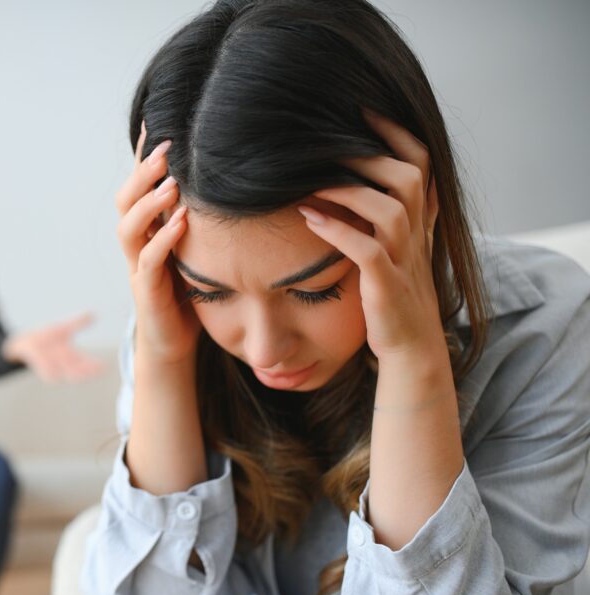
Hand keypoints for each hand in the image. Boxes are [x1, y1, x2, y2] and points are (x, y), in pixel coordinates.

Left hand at [2, 312, 103, 382]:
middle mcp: (63, 363)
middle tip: (94, 370)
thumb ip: (78, 323)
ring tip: (78, 372)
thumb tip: (93, 314)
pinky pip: (46, 370)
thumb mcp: (64, 329)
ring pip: (63, 373)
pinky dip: (50, 370)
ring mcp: (51, 365)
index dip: (95, 366)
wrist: (25, 342)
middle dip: (86, 371)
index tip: (106, 367)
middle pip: (77, 371)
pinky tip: (55, 372)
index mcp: (71, 356)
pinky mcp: (39, 364)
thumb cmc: (46, 339)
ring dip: (70, 373)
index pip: (86, 363)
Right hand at [116, 122, 200, 364]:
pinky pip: (148, 262)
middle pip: (125, 200)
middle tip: (165, 148)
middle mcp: (137, 244)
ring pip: (128, 228)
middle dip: (142, 173)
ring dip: (148, 202)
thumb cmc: (191, 289)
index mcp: (147, 229)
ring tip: (170, 182)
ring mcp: (138, 268)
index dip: (143, 155)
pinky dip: (163, 240)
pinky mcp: (147, 293)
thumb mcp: (198, 246)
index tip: (157, 122)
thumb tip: (232, 174)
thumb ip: (202, 214)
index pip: (139, 185)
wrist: (177, 342)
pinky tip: (182, 223)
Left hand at [298, 110, 443, 363]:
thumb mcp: (392, 248)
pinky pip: (367, 252)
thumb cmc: (391, 295)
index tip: (362, 108)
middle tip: (328, 139)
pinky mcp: (387, 288)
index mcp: (419, 222)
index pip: (420, 163)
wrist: (410, 349)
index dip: (396, 132)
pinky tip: (310, 218)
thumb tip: (347, 177)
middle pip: (410, 177)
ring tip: (311, 179)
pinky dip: (339, 232)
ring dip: (349, 190)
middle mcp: (417, 236)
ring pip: (391, 210)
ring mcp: (404, 261)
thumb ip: (380, 213)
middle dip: (371, 154)